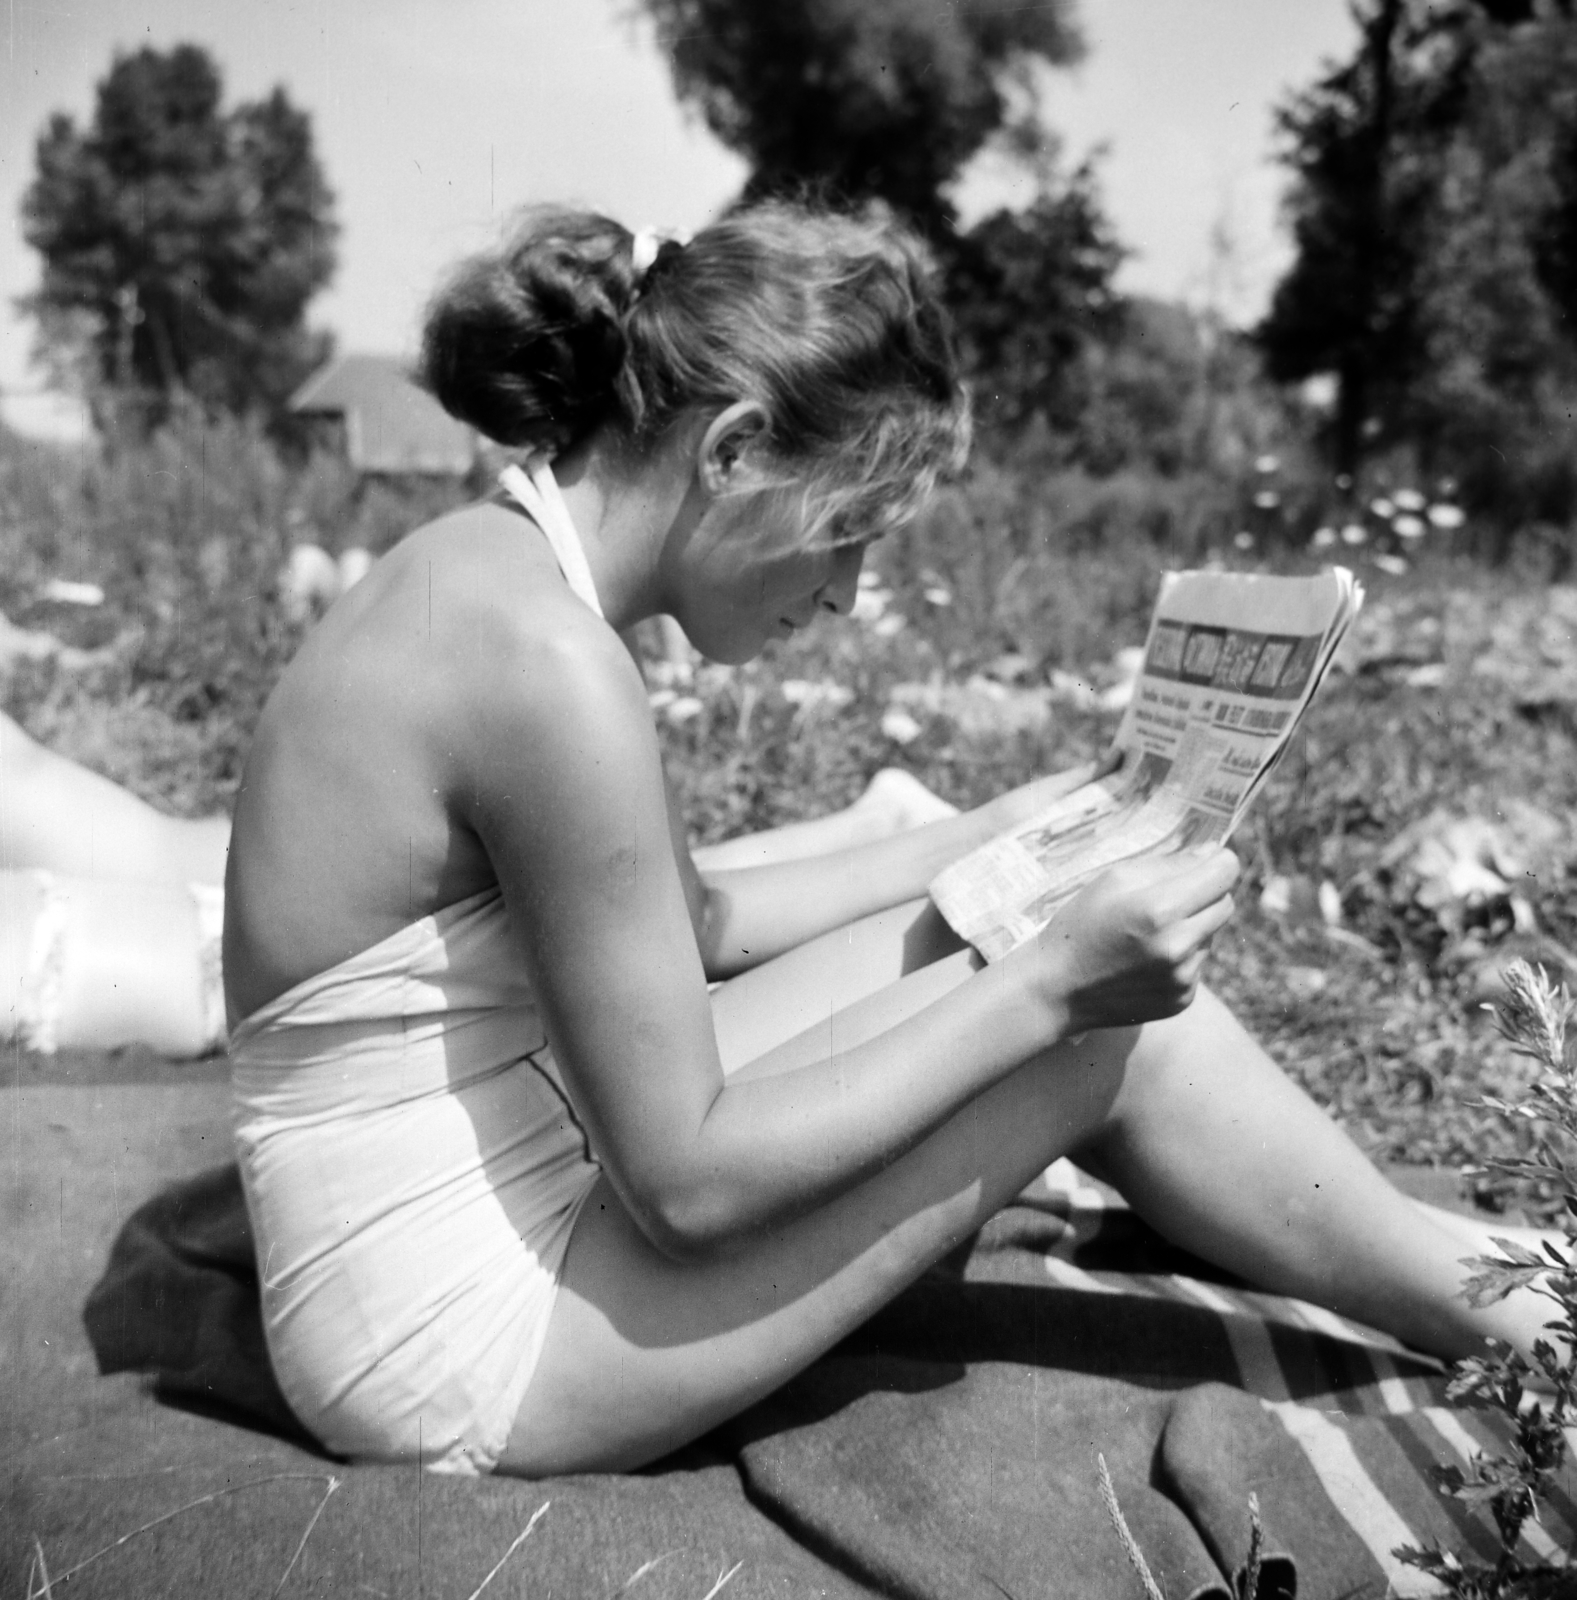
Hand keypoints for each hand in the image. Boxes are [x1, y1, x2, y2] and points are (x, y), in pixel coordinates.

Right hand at [1028, 848, 1238, 1034]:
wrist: (1057, 989)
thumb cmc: (1081, 924)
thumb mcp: (1114, 879)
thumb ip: (1167, 863)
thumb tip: (1212, 852)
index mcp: (1160, 908)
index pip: (1225, 873)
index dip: (1218, 862)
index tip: (1207, 862)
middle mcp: (1179, 946)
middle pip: (1226, 904)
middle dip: (1206, 894)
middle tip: (1171, 897)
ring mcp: (1183, 977)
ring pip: (1212, 936)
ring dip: (1192, 928)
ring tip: (1150, 935)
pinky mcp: (1183, 999)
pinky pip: (1198, 965)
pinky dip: (1182, 957)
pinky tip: (1147, 961)